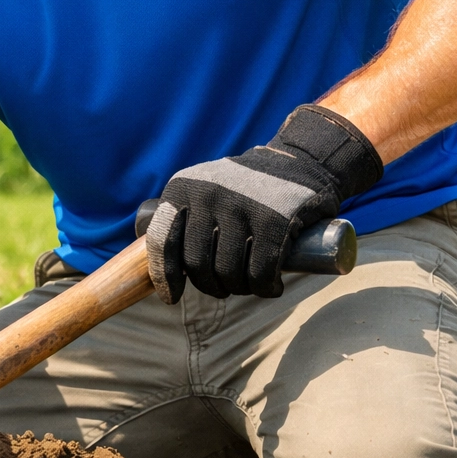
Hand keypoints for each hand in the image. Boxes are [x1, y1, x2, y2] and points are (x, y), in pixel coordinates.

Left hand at [146, 104, 382, 302]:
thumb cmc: (242, 188)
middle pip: (196, 263)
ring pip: (229, 270)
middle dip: (209, 286)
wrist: (296, 161)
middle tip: (223, 288)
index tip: (171, 296)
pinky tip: (270, 287)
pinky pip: (261, 270)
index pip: (162, 239)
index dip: (163, 274)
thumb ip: (183, 215)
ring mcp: (240, 206)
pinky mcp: (274, 219)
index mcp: (181, 188)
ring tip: (248, 286)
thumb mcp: (202, 189)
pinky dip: (265, 288)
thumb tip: (160, 266)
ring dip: (239, 289)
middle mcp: (206, 195)